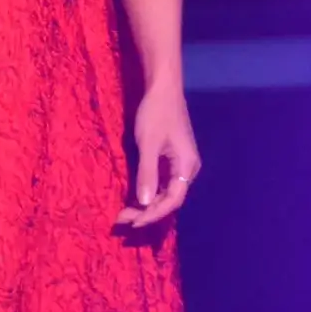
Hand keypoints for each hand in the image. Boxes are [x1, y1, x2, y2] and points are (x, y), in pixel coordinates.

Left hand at [115, 82, 200, 230]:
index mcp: (187, 167)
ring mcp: (181, 164)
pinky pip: (163, 182)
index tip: (133, 223)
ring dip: (147, 204)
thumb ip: (147, 173)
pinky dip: (149, 192)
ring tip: (126, 213)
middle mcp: (188, 169)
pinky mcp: (172, 158)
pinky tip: (135, 198)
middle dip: (147, 212)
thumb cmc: (155, 113)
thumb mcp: (148, 144)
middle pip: (170, 199)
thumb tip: (145, 204)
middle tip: (122, 220)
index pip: (172, 200)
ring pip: (166, 192)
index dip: (153, 214)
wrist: (163, 88)